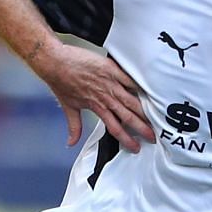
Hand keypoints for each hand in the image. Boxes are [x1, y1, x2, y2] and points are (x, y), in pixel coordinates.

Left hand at [38, 43, 153, 150]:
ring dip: (144, 111)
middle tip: (153, 137)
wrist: (56, 63)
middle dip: (142, 128)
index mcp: (97, 107)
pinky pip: (129, 79)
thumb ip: (74, 127)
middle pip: (128, 116)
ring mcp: (109, 83)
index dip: (127, 140)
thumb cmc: (61, 83)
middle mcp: (105, 97)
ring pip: (131, 100)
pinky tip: (149, 92)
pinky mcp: (111, 69)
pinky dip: (139, 85)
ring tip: (155, 118)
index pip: (115, 128)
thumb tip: (71, 143)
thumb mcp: (68, 107)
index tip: (136, 148)